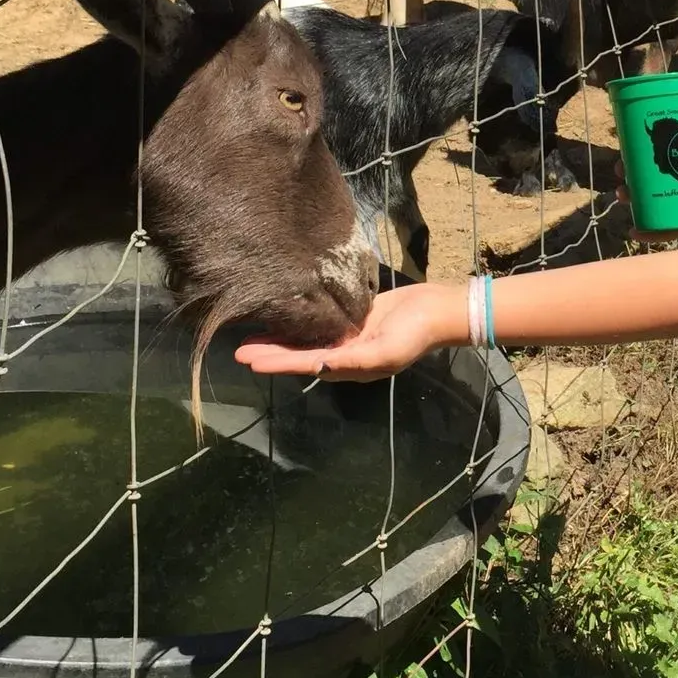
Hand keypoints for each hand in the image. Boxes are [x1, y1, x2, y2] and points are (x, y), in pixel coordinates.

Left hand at [235, 283, 449, 381]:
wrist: (439, 310)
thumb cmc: (415, 332)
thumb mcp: (386, 350)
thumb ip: (354, 361)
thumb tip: (319, 367)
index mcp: (350, 366)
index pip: (304, 365)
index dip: (276, 363)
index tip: (249, 361)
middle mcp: (344, 354)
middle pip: (299, 354)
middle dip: (270, 353)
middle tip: (238, 349)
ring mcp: (349, 337)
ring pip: (306, 340)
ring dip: (281, 338)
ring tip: (253, 335)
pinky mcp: (354, 319)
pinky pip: (320, 323)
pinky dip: (301, 321)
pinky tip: (287, 315)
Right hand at [613, 132, 677, 240]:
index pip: (657, 162)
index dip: (637, 161)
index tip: (622, 160)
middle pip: (648, 185)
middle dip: (629, 183)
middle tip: (620, 180)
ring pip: (652, 205)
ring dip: (634, 202)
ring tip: (624, 197)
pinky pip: (667, 229)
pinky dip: (650, 231)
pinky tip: (636, 232)